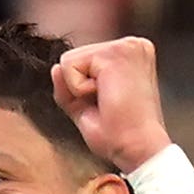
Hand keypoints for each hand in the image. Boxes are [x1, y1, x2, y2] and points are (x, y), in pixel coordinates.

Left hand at [51, 37, 171, 174]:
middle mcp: (133, 44)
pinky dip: (78, 90)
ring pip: (69, 61)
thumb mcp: (87, 108)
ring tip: (108, 101)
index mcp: (132, 55)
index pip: (84, 63)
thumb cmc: (120, 135)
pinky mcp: (114, 53)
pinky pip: (69, 66)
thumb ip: (69, 88)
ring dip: (79, 90)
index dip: (84, 90)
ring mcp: (126, 45)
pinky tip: (105, 97)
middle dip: (79, 88)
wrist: (138, 148)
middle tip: (107, 106)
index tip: (109, 106)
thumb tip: (56, 68)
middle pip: (74, 59)